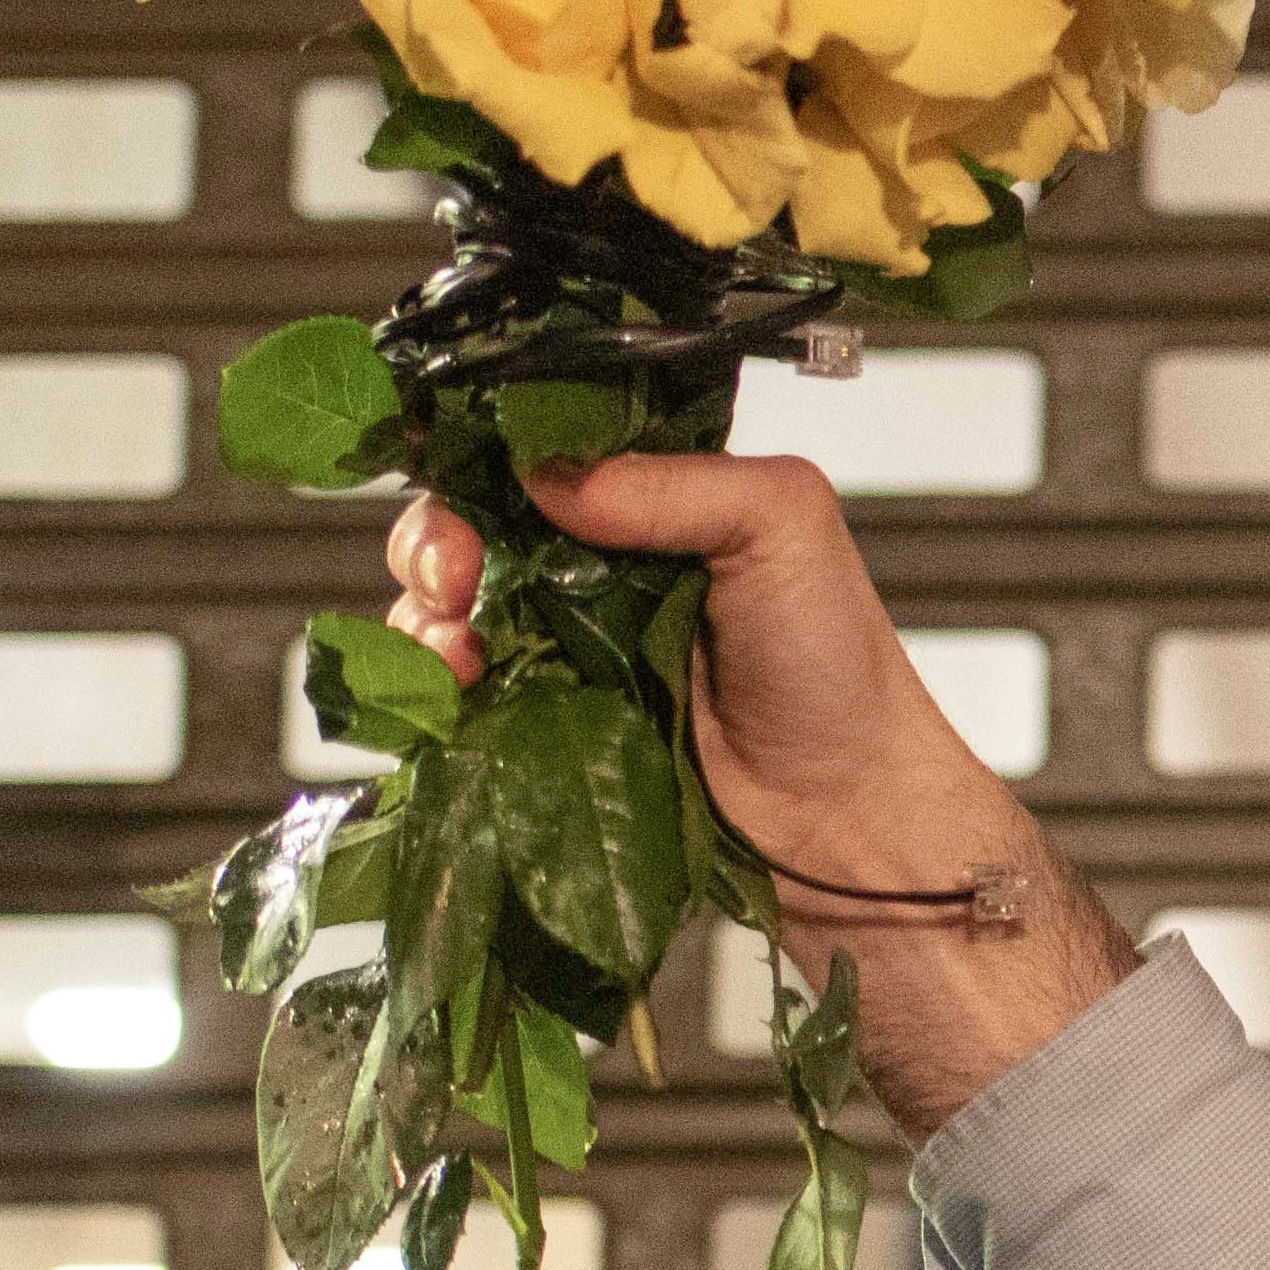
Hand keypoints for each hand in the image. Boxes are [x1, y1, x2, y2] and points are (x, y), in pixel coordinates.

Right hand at [383, 457, 1125, 1135]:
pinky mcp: (544, 725)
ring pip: (449, 610)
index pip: (536, 457)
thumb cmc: (835, 668)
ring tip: (456, 646)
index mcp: (651, 506)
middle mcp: (598, 570)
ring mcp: (565, 649)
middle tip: (454, 578)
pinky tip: (456, 689)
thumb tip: (546, 473)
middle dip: (437, 544)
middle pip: (472, 529)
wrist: (842, 813)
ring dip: (426, 617)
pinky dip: (438, 686)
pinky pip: (462, 694)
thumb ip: (673, 482)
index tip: (474, 489)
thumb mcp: (782, 525)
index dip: (487, 463)